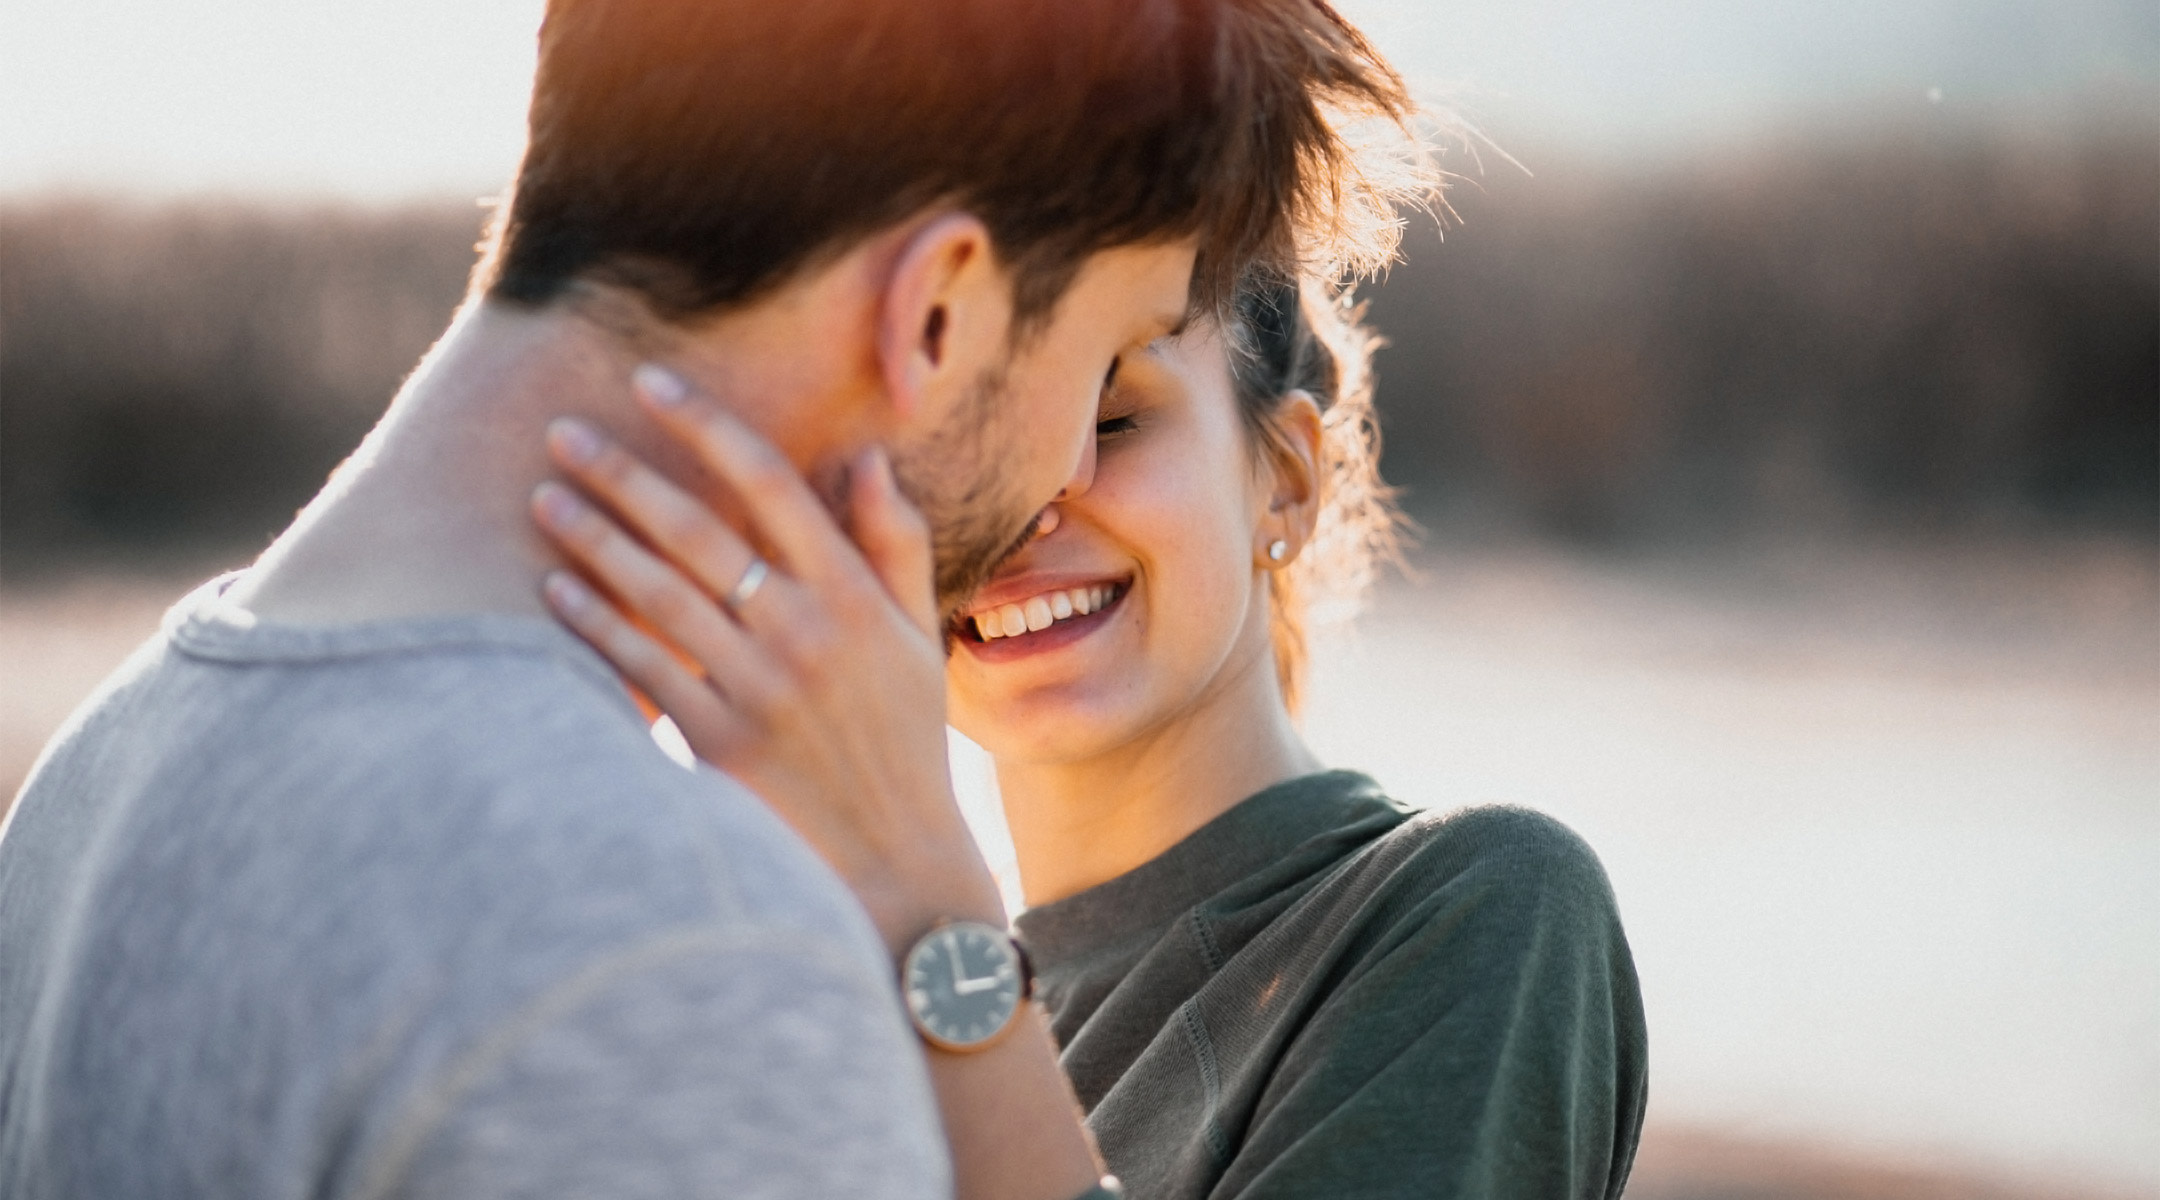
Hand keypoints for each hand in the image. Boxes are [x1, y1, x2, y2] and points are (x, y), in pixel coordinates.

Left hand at [531, 364, 1003, 955]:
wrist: (897, 860)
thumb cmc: (904, 739)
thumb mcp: (916, 636)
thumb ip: (896, 542)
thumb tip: (867, 455)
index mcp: (854, 596)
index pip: (772, 485)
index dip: (707, 426)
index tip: (651, 381)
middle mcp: (804, 634)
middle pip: (698, 532)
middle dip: (625, 473)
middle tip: (563, 429)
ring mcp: (759, 690)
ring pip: (660, 595)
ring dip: (596, 540)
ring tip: (543, 497)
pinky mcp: (718, 745)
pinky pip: (644, 671)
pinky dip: (597, 626)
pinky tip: (555, 589)